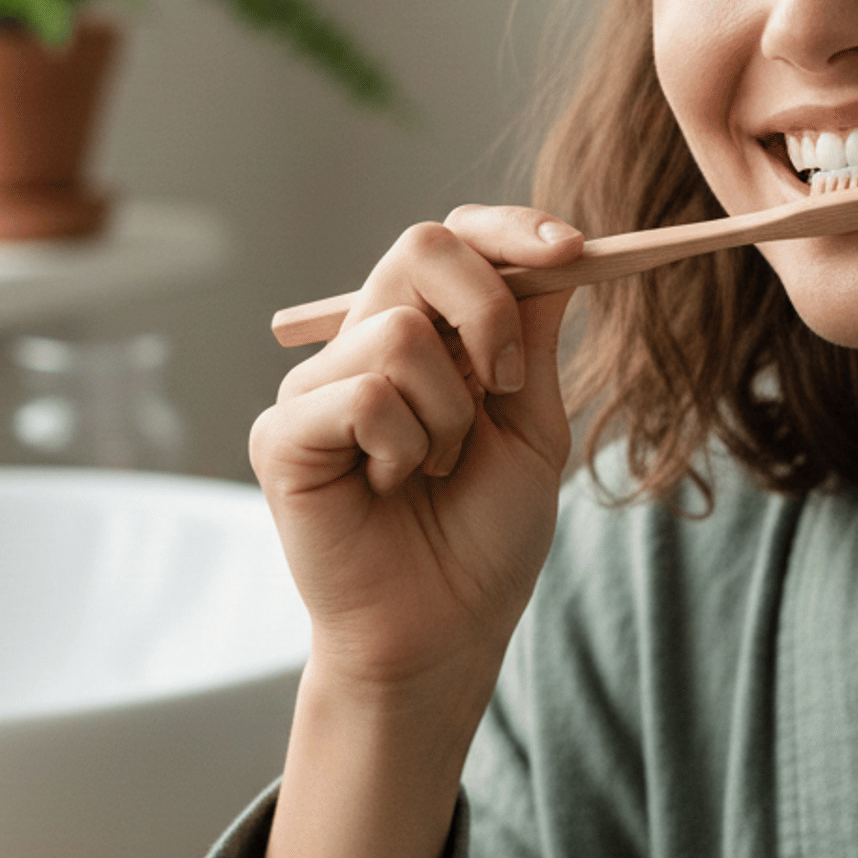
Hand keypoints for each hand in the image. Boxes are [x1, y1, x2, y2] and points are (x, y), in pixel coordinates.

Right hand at [248, 205, 585, 704]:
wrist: (446, 629)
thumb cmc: (486, 535)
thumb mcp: (532, 424)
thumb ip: (532, 338)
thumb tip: (560, 251)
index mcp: (429, 331)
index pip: (456, 239)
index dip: (511, 229)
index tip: (574, 250)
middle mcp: (367, 342)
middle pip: (421, 247)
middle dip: (488, 310)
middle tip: (504, 386)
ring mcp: (318, 384)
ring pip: (401, 333)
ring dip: (449, 415)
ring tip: (432, 469)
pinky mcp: (283, 432)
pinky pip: (362, 394)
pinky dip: (401, 448)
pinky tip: (386, 488)